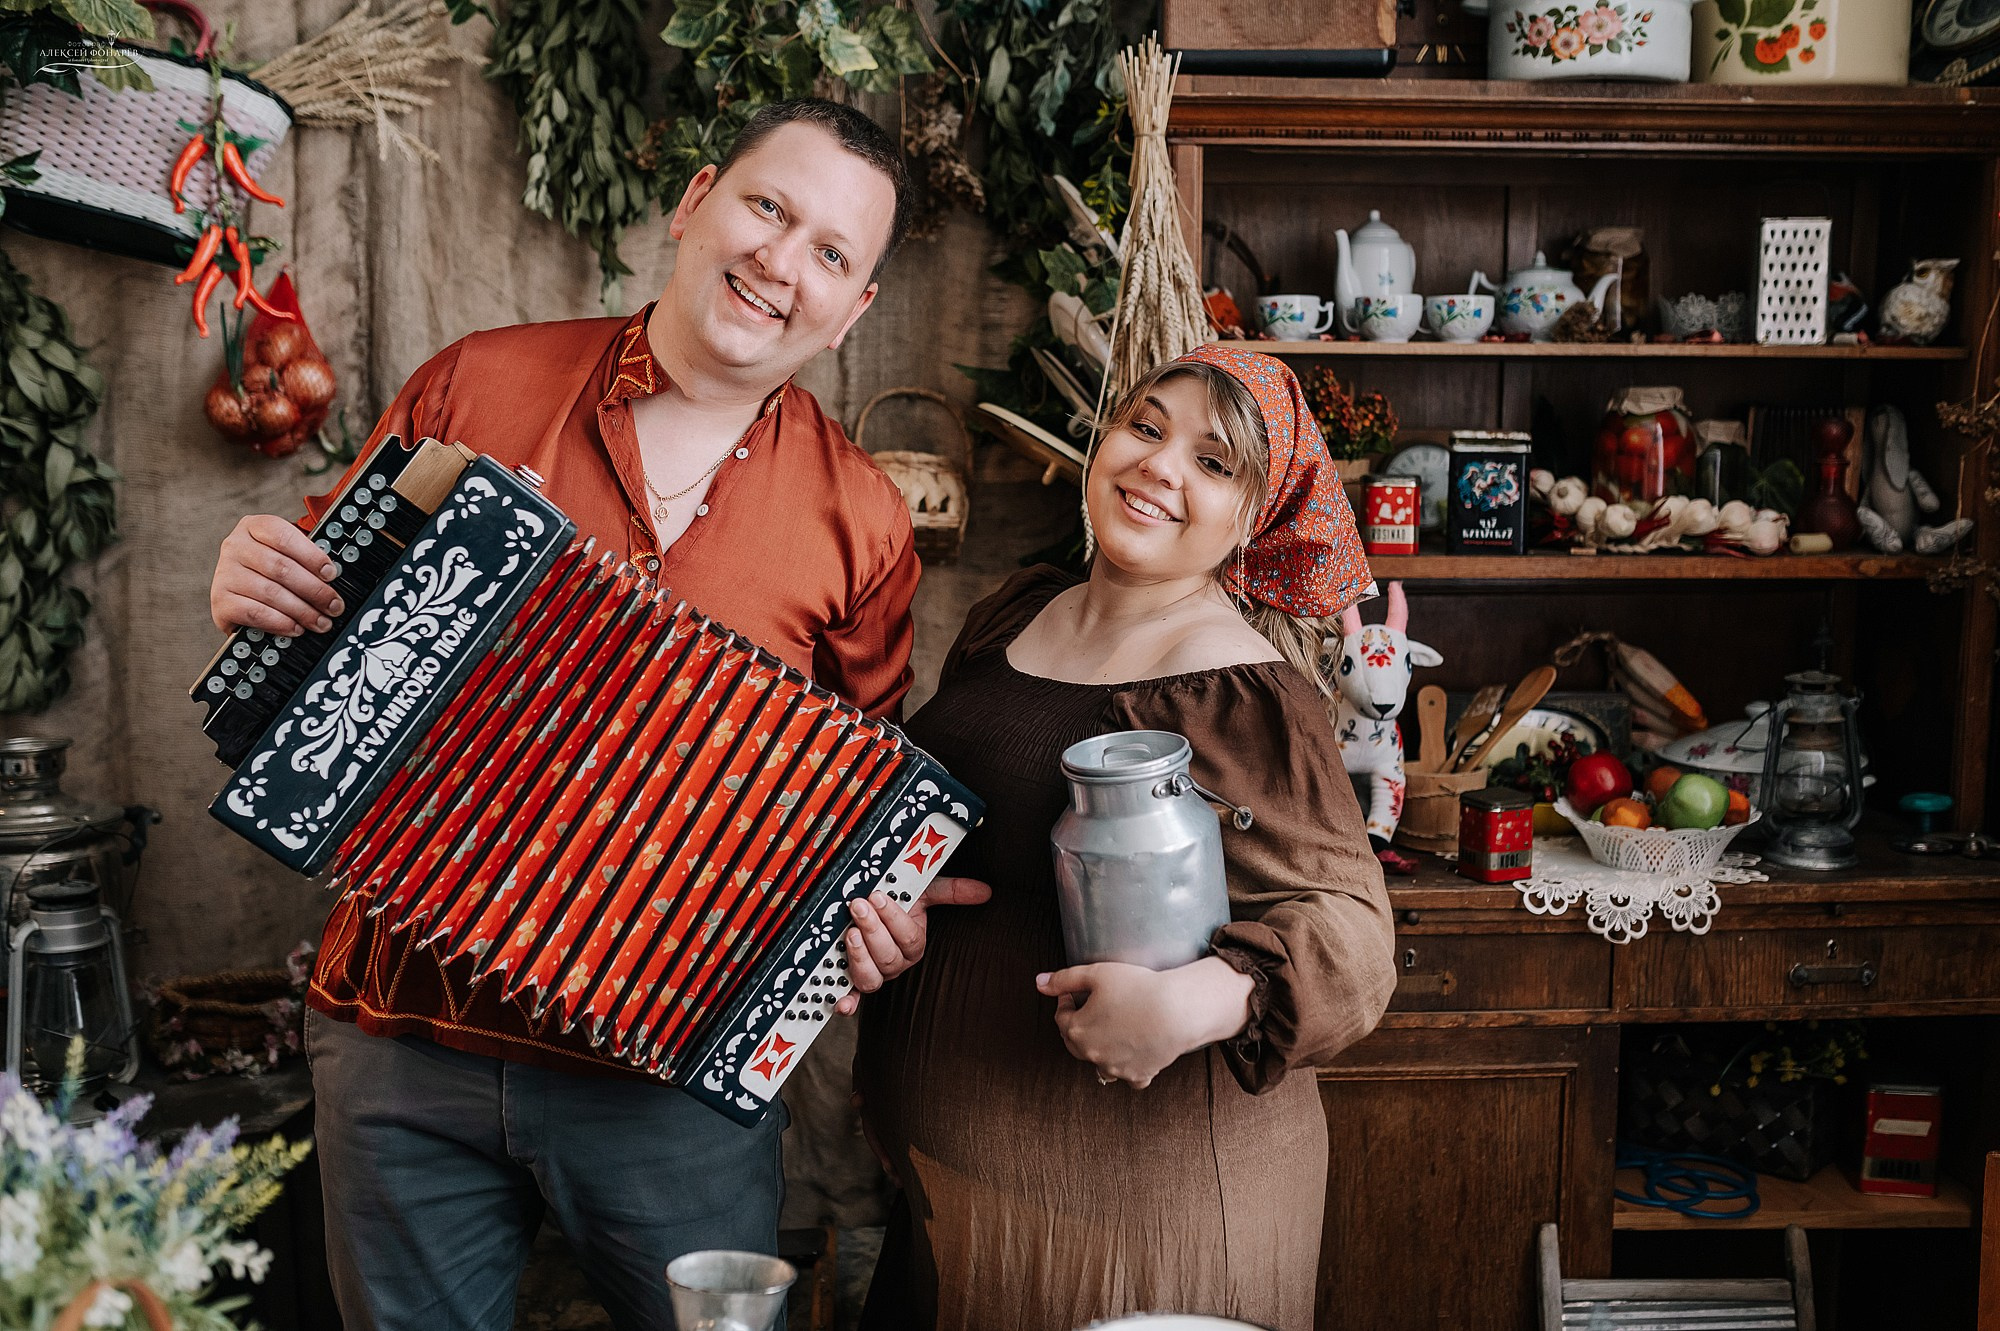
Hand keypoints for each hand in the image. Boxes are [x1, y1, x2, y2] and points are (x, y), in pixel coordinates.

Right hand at [210, 514, 343, 634]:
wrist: (239, 595)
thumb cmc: (270, 573)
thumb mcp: (286, 555)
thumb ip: (305, 560)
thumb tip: (333, 577)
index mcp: (253, 527)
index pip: (283, 536)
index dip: (311, 556)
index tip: (331, 574)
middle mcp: (235, 546)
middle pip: (280, 567)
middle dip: (314, 590)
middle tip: (333, 605)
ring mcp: (224, 573)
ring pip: (270, 592)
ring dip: (302, 611)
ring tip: (320, 621)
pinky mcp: (220, 601)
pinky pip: (255, 613)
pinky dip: (280, 622)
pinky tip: (295, 628)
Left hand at [833, 875, 991, 1014]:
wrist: (870, 908)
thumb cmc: (896, 903)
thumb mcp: (922, 891)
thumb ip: (951, 891)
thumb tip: (984, 891)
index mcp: (913, 944)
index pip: (908, 937)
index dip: (893, 918)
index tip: (878, 896)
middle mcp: (896, 964)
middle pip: (889, 958)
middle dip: (873, 930)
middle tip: (858, 906)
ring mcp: (876, 975)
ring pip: (872, 978)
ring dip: (859, 958)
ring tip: (850, 934)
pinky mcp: (853, 983)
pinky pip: (853, 997)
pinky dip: (847, 1003)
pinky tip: (841, 1004)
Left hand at [1035, 956, 1253, 1088]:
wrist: (1177, 1011)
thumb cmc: (1137, 988)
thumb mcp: (1096, 973)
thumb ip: (1064, 978)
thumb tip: (1039, 983)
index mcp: (1077, 1030)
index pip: (1061, 1018)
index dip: (1065, 1002)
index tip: (1072, 993)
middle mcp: (1092, 1054)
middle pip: (1075, 1043)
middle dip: (1077, 1026)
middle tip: (1087, 1011)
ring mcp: (1115, 1068)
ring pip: (1098, 1062)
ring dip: (1098, 1049)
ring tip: (1108, 1031)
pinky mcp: (1138, 1075)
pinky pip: (1127, 1077)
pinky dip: (1126, 1067)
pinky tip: (1131, 1054)